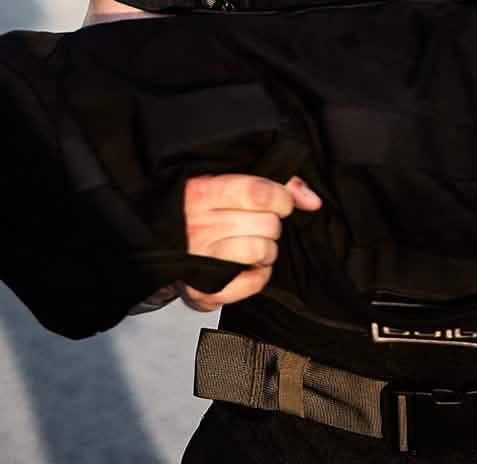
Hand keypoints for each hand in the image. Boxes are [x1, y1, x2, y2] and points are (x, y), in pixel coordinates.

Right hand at [178, 174, 321, 311]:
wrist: (163, 250)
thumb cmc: (205, 214)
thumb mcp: (229, 185)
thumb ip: (276, 185)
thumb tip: (313, 201)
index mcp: (202, 192)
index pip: (257, 192)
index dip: (281, 198)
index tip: (281, 203)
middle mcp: (197, 225)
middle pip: (266, 224)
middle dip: (273, 225)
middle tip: (260, 226)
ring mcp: (198, 260)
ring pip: (261, 250)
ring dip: (268, 250)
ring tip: (256, 246)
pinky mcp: (203, 291)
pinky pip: (254, 283)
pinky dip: (260, 276)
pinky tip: (249, 267)